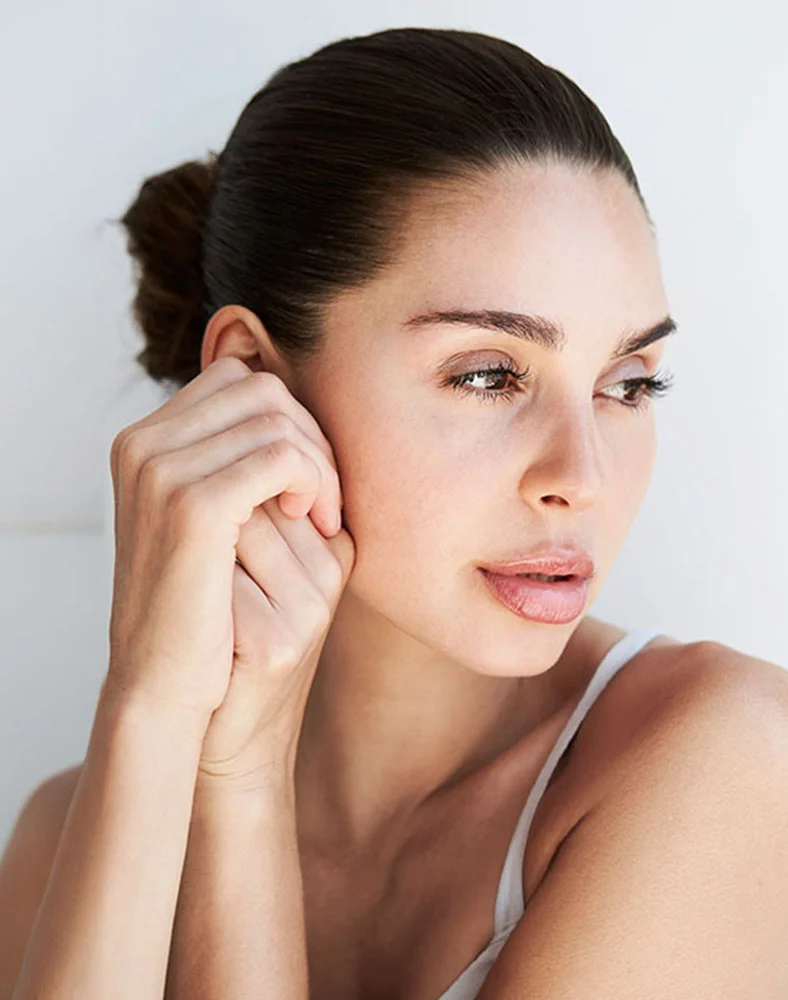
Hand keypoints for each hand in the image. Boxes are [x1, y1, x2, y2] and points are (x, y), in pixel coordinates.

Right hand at [105, 356, 352, 742]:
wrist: (164, 684)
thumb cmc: (198, 608)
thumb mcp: (211, 522)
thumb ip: (235, 463)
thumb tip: (298, 419)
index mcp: (143, 441)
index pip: (238, 381)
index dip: (287, 420)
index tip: (305, 479)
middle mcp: (143, 443)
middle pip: (261, 390)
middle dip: (309, 437)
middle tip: (324, 503)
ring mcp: (162, 470)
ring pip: (277, 419)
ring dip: (319, 465)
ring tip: (322, 521)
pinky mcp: (192, 505)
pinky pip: (282, 456)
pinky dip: (315, 482)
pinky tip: (318, 524)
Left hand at [197, 492, 354, 788]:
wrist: (216, 730)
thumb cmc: (226, 636)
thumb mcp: (254, 563)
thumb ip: (254, 502)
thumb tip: (222, 433)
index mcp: (335, 544)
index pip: (276, 472)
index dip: (224, 501)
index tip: (213, 543)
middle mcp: (333, 572)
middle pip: (254, 497)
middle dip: (212, 526)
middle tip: (205, 574)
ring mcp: (310, 608)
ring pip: (235, 529)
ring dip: (201, 555)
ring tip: (209, 600)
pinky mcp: (278, 643)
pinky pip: (219, 580)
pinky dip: (194, 590)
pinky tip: (203, 625)